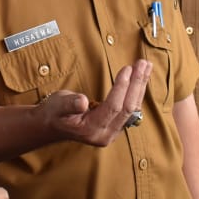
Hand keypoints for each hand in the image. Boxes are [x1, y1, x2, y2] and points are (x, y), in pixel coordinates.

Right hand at [36, 59, 151, 146]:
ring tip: (146, 66)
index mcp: (90, 130)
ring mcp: (112, 132)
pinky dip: (137, 91)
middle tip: (143, 63)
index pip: (112, 107)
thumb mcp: (57, 105)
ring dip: (140, 86)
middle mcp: (105, 134)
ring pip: (133, 108)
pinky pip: (131, 109)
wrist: (52, 125)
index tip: (127, 68)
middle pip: (127, 108)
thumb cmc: (55, 112)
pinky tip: (141, 77)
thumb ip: (69, 104)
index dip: (121, 87)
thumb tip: (82, 101)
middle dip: (137, 84)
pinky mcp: (116, 126)